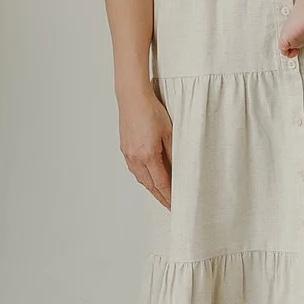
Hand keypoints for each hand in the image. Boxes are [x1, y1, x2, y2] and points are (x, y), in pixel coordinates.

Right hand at [118, 83, 173, 208]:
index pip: (161, 183)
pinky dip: (144, 177)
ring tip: (161, 193)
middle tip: (170, 205)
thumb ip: (173, 153)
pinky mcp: (125, 148)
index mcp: (148, 156)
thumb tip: (178, 169)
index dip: (169, 196)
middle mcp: (135, 158)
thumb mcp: (169, 132)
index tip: (176, 204)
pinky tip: (149, 176)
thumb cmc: (150, 110)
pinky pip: (135, 169)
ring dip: (151, 187)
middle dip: (160, 197)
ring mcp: (128, 154)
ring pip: (141, 178)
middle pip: (149, 185)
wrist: (132, 97)